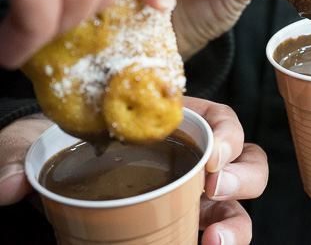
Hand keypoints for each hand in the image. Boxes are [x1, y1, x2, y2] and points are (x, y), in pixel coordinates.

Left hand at [0, 97, 267, 244]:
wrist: (54, 180)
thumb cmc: (61, 149)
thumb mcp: (42, 141)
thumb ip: (21, 153)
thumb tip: (6, 186)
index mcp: (175, 125)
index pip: (221, 121)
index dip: (228, 134)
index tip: (213, 154)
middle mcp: (194, 161)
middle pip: (245, 161)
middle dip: (242, 176)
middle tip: (215, 188)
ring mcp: (195, 197)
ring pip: (238, 204)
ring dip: (237, 222)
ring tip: (215, 238)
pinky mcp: (190, 225)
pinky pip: (218, 233)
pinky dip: (221, 242)